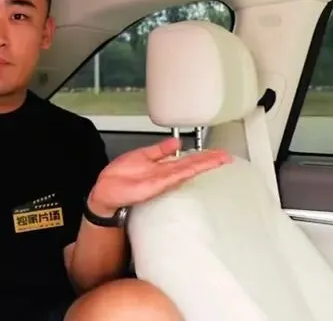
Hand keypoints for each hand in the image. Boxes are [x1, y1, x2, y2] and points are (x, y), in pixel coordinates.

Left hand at [88, 137, 231, 214]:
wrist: (105, 192)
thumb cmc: (120, 178)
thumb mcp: (142, 156)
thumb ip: (160, 150)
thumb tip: (176, 142)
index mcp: (163, 167)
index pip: (188, 159)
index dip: (203, 155)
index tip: (218, 152)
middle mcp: (166, 175)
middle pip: (192, 165)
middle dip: (210, 160)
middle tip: (226, 156)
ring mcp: (162, 181)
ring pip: (187, 170)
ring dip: (203, 165)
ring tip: (220, 159)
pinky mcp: (155, 185)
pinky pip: (173, 176)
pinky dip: (185, 171)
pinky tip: (197, 166)